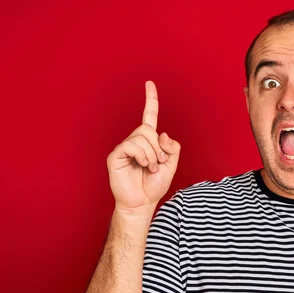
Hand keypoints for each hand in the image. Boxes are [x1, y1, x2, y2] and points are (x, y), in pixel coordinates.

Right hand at [106, 81, 180, 210]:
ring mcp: (124, 148)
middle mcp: (135, 141)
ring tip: (149, 168)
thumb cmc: (155, 185)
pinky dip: (141, 155)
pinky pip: (131, 146)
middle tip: (157, 163)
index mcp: (148, 141)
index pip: (149, 116)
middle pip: (148, 129)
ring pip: (141, 137)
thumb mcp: (172, 165)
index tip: (150, 83)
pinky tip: (142, 165)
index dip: (151, 100)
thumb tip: (161, 133)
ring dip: (151, 155)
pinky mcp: (115, 156)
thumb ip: (172, 147)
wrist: (142, 202)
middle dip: (158, 148)